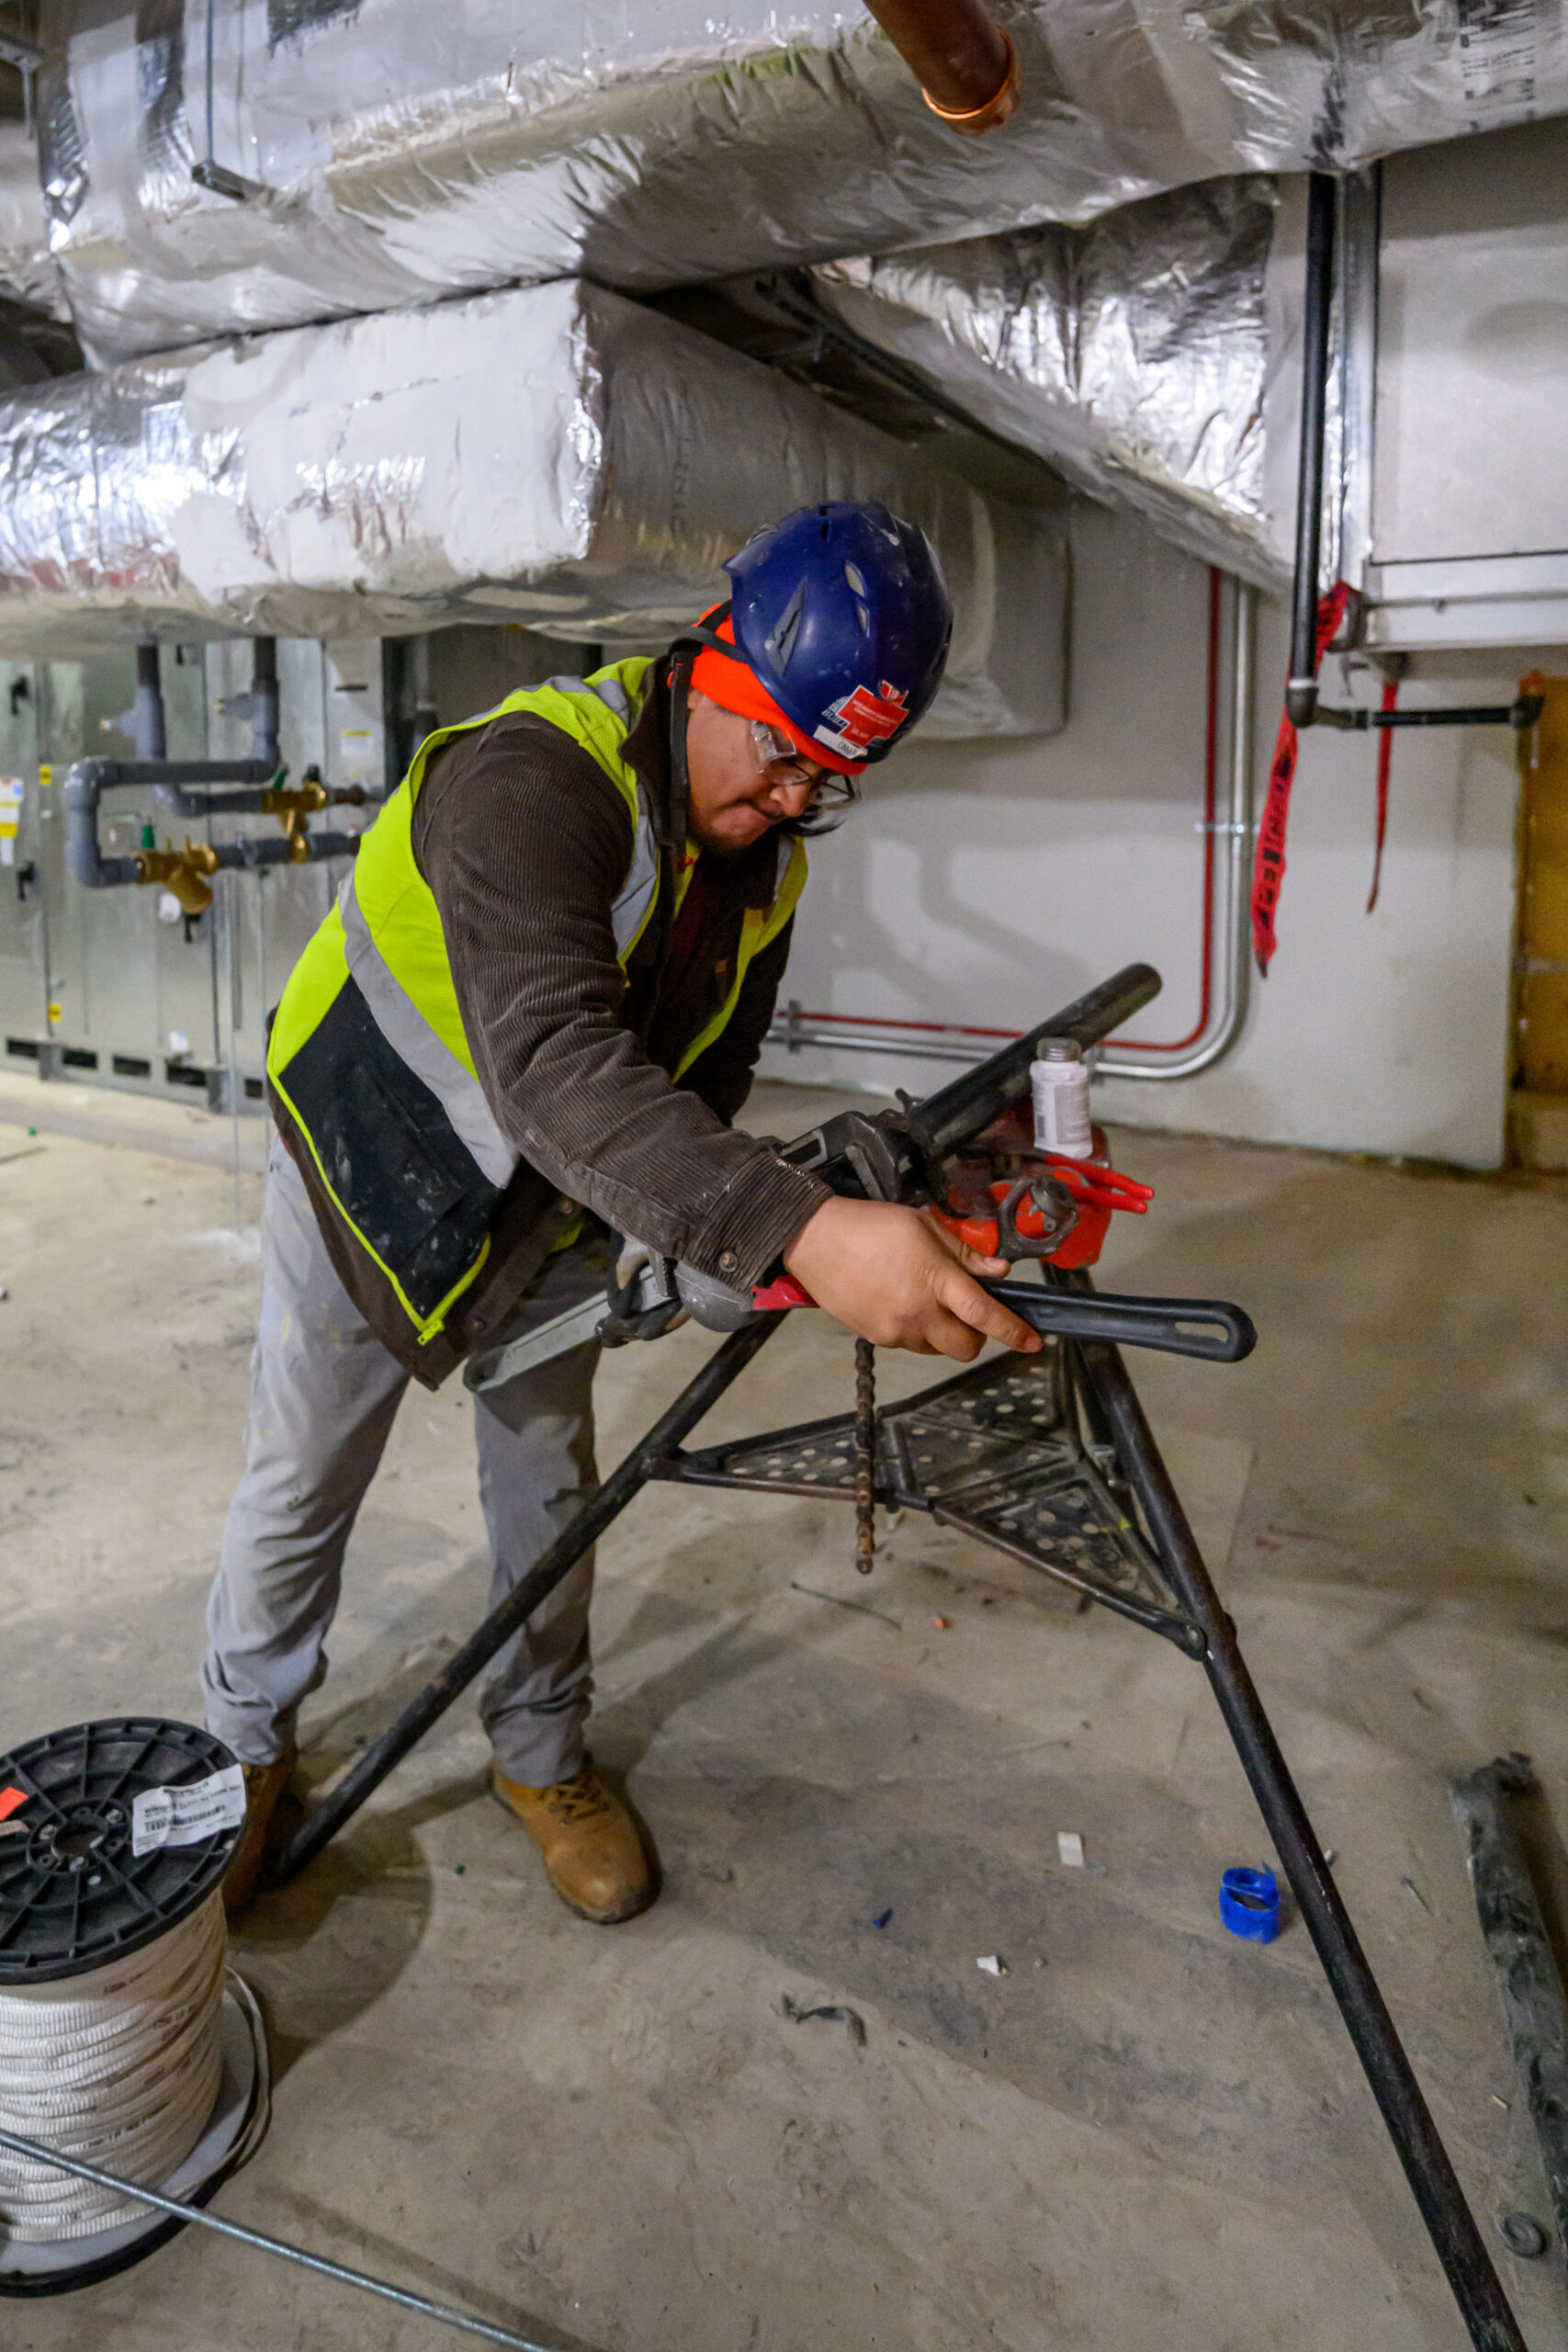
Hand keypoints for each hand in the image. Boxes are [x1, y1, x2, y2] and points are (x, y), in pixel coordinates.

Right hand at [782, 1196, 1042, 1360]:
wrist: (815, 1239)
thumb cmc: (872, 1225)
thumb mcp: (924, 1227)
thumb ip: (965, 1253)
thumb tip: (999, 1271)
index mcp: (935, 1279)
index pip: (983, 1314)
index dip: (1013, 1331)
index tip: (1033, 1342)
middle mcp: (917, 1312)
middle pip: (964, 1348)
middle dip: (976, 1338)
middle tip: (969, 1315)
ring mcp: (894, 1329)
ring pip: (937, 1350)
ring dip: (944, 1334)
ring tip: (927, 1302)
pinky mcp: (875, 1337)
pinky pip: (910, 1345)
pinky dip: (918, 1332)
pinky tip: (901, 1304)